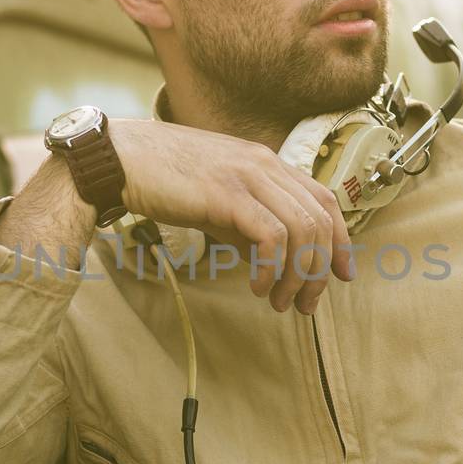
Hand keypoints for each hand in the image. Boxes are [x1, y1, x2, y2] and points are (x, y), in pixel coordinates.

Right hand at [110, 117, 353, 315]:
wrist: (120, 159)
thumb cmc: (164, 179)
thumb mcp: (218, 200)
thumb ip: (248, 224)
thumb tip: (271, 260)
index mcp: (267, 163)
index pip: (324, 200)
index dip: (341, 240)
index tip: (342, 275)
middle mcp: (265, 165)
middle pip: (320, 220)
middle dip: (321, 270)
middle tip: (306, 305)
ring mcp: (247, 177)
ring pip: (302, 231)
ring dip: (298, 276)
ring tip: (280, 302)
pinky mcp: (227, 195)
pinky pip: (271, 236)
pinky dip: (272, 268)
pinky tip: (257, 286)